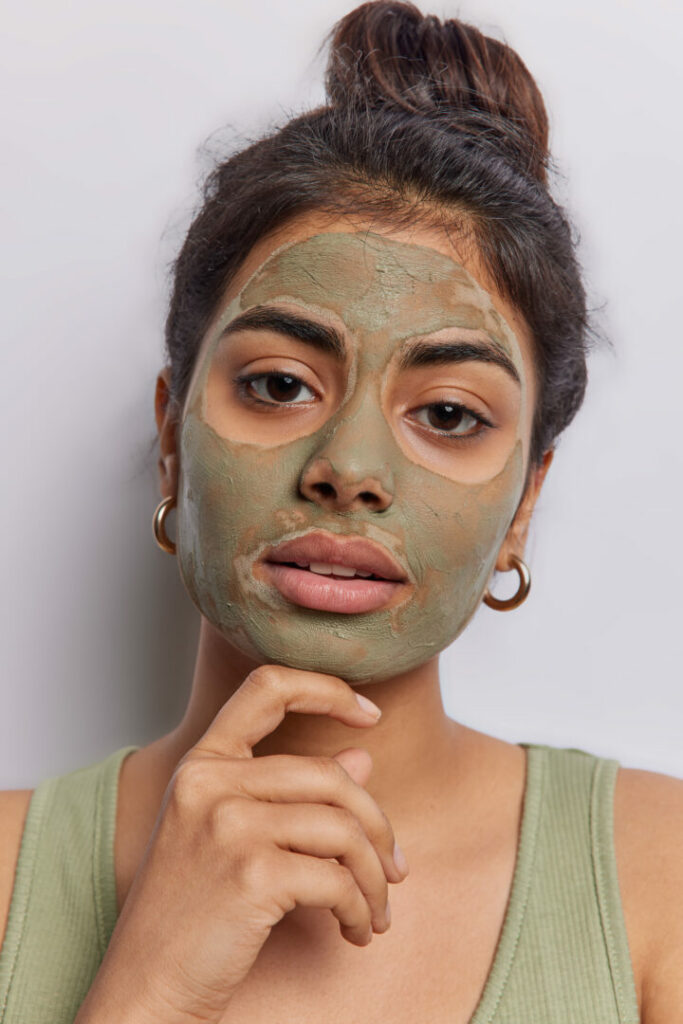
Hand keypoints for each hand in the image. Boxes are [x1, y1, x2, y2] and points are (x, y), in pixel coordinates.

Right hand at [75, 665, 408, 1023]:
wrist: (145, 990)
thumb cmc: (188, 915)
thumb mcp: (230, 838)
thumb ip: (292, 793)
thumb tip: (362, 757)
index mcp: (202, 765)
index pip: (267, 686)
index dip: (326, 688)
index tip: (368, 713)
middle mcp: (210, 782)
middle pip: (329, 775)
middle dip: (376, 826)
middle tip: (394, 868)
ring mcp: (229, 825)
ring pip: (343, 829)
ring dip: (374, 878)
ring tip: (375, 910)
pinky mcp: (253, 873)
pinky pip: (338, 879)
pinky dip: (360, 909)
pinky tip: (355, 931)